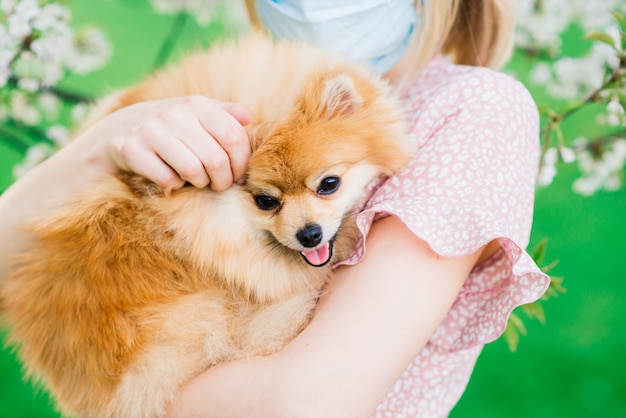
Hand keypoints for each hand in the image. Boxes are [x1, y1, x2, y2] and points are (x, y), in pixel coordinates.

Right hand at [94, 95, 251, 190]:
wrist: (118, 131)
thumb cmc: (171, 127)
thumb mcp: (197, 113)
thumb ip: (226, 114)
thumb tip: (249, 119)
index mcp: (197, 104)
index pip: (234, 137)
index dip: (242, 162)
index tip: (239, 175)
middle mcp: (174, 114)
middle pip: (216, 160)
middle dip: (223, 180)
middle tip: (219, 184)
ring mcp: (151, 131)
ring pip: (193, 171)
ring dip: (199, 183)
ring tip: (197, 180)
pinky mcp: (132, 150)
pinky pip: (167, 180)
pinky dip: (174, 185)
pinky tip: (172, 177)